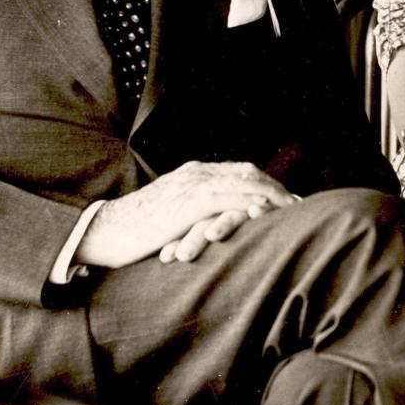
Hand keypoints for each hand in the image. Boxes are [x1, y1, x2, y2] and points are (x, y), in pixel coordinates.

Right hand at [76, 161, 295, 268]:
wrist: (105, 231)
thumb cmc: (135, 230)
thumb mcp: (172, 215)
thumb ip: (194, 212)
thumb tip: (214, 225)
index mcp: (193, 174)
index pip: (239, 172)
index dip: (265, 184)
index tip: (286, 198)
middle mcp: (196, 174)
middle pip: (247, 174)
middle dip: (275, 188)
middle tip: (299, 204)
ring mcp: (191, 186)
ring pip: (242, 183)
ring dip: (270, 196)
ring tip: (292, 210)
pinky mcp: (186, 204)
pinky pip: (226, 200)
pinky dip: (248, 204)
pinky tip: (265, 214)